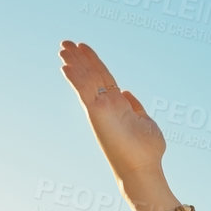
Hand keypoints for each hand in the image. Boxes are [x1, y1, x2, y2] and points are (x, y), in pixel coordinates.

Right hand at [59, 40, 166, 184]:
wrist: (143, 168)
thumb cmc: (146, 151)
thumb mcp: (145, 121)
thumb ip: (135, 106)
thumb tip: (126, 93)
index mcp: (118, 104)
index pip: (103, 77)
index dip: (93, 62)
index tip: (83, 47)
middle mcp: (107, 105)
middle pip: (92, 74)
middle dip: (79, 57)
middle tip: (66, 42)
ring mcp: (100, 109)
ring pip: (86, 80)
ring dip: (75, 63)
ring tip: (63, 47)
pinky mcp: (97, 113)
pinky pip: (84, 92)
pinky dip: (75, 79)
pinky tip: (66, 66)